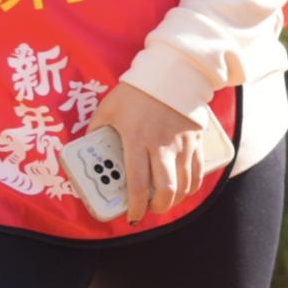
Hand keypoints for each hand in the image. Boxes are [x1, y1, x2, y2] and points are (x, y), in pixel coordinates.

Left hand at [90, 81, 199, 224]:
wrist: (171, 71)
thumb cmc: (136, 91)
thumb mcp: (108, 108)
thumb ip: (97, 130)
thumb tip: (89, 147)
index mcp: (137, 140)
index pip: (137, 184)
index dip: (135, 206)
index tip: (132, 216)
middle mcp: (162, 146)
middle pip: (166, 190)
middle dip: (158, 208)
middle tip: (150, 211)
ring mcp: (182, 144)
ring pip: (185, 184)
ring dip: (176, 200)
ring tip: (166, 202)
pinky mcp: (196, 140)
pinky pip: (198, 171)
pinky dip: (192, 186)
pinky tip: (184, 189)